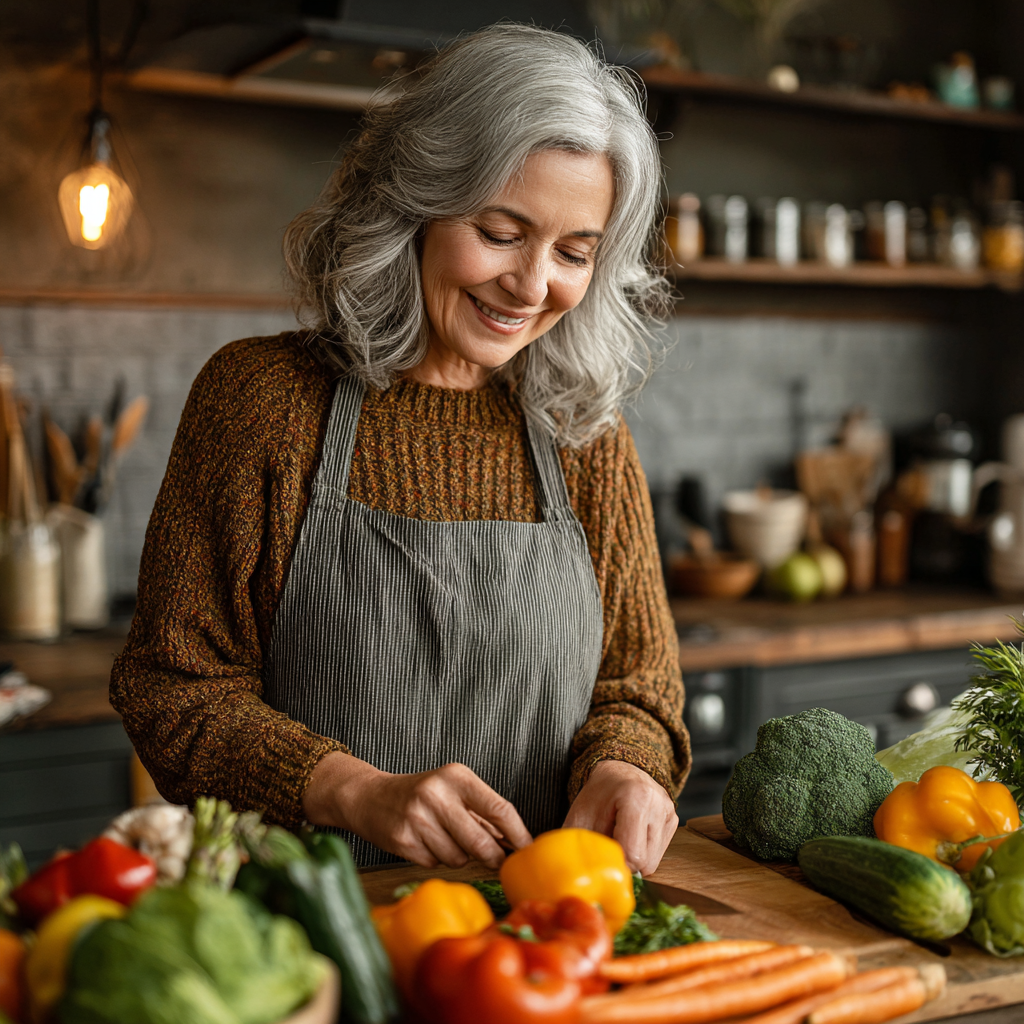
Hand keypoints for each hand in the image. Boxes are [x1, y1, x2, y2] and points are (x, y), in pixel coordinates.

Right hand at [303, 752, 532, 869]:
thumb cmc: (422, 794)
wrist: (371, 797)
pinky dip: (437, 859)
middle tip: (495, 859)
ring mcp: (418, 818)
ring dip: (460, 856)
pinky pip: (436, 863)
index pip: (500, 808)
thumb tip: (518, 841)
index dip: (518, 834)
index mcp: (456, 776)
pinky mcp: (403, 841)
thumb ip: (484, 813)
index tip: (528, 850)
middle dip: (493, 857)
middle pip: (482, 841)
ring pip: (459, 857)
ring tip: (445, 838)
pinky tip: (426, 842)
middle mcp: (437, 794)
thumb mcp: (454, 790)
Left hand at [563, 760, 677, 874]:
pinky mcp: (673, 820)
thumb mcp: (581, 816)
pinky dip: (643, 850)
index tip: (604, 853)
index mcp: (635, 797)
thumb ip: (583, 846)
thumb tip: (585, 877)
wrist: (618, 772)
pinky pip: (659, 853)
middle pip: (645, 862)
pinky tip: (633, 833)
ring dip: (634, 857)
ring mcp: (669, 812)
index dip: (616, 861)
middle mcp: (658, 803)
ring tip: (621, 836)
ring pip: (653, 862)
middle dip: (625, 861)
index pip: (633, 853)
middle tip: (611, 843)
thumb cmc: (597, 795)